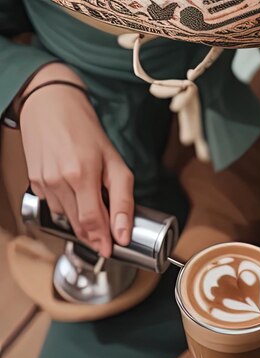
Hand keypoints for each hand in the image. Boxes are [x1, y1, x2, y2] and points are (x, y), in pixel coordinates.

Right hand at [18, 63, 133, 256]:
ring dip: (81, 220)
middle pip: (78, 225)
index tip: (110, 250)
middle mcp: (58, 181)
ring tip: (92, 205)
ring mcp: (43, 182)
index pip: (93, 222)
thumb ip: (123, 200)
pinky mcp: (34, 182)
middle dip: (94, 234)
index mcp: (81, 175)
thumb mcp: (115, 162)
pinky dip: (68, 208)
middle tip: (107, 236)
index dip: (102, 240)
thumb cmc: (86, 130)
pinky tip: (75, 194)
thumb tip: (123, 233)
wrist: (51, 104)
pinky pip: (54, 206)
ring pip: (66, 218)